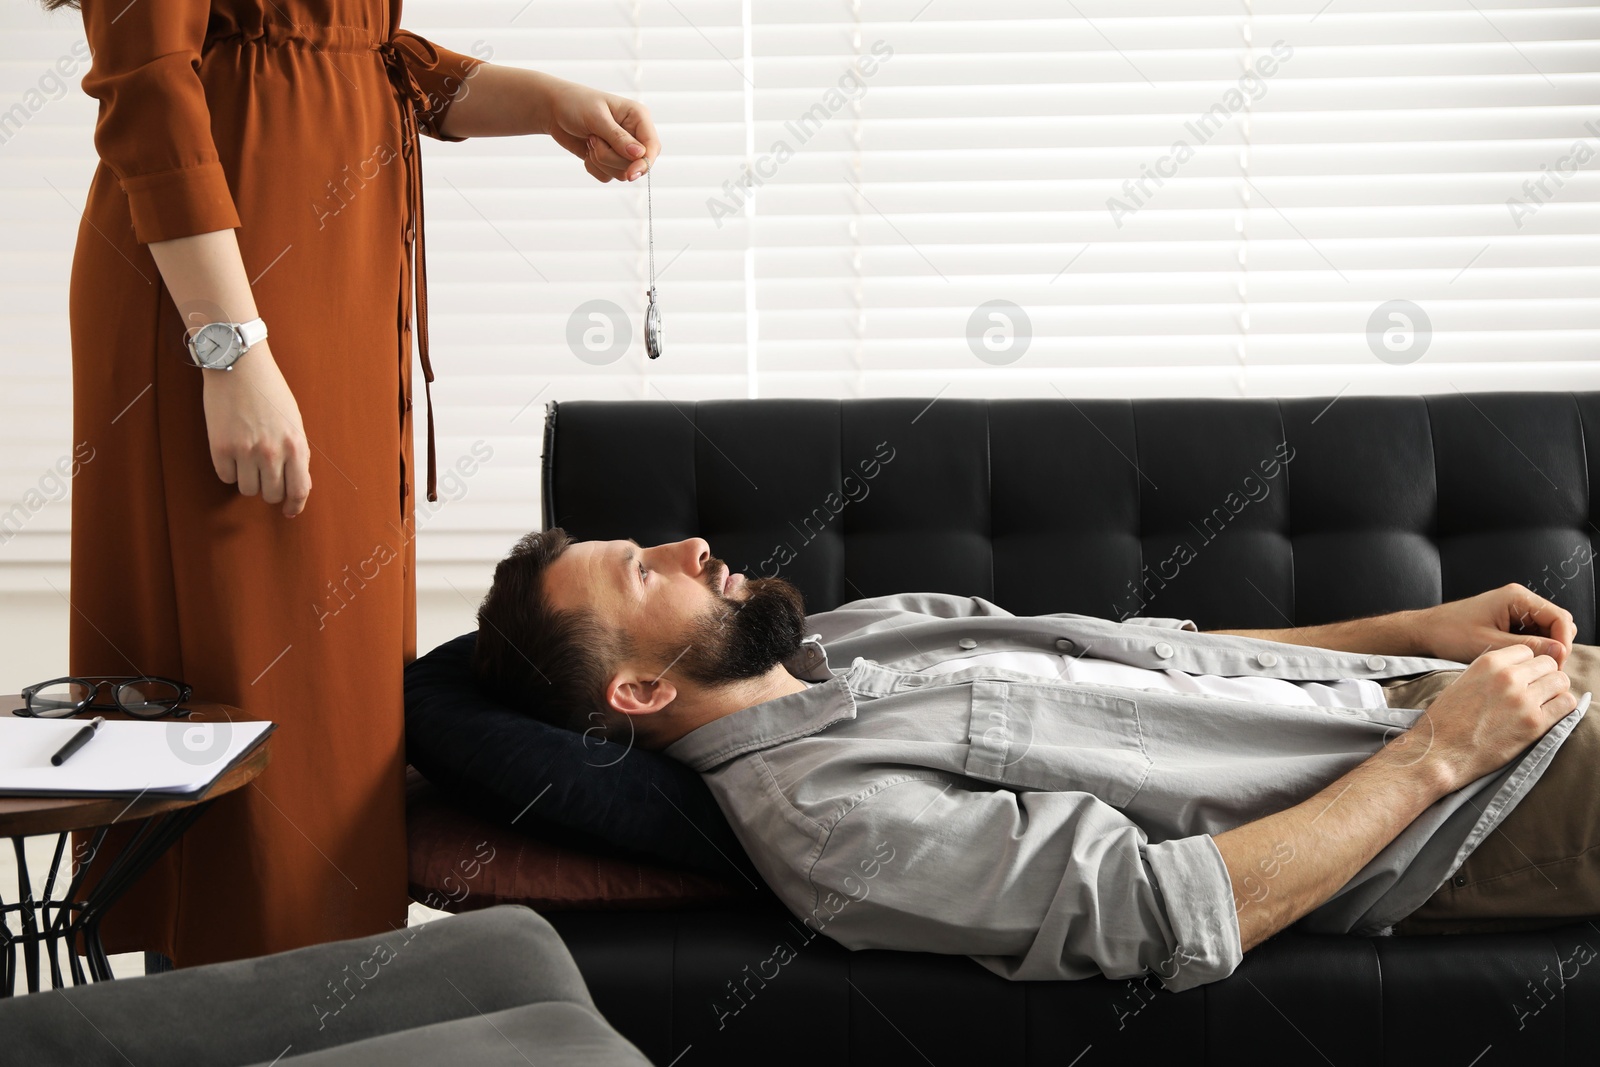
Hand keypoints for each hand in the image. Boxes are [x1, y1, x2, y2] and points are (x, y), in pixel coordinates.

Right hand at [199, 342, 311, 516]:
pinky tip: (231, 454)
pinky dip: (228, 470)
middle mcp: (271, 452)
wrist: (239, 367)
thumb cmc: (270, 392)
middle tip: (265, 477)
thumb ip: (298, 453)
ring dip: (248, 480)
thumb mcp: (294, 422)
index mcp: (295, 445)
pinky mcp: (220, 447)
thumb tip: (299, 485)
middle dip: (269, 490)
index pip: (299, 489)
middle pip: (271, 495)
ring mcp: (245, 451)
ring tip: (247, 460)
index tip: (289, 510)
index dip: (295, 505)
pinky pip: (225, 477)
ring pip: (247, 489)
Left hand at [542, 79, 659, 181]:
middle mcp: (634, 134)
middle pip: (635, 164)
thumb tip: (640, 154)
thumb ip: (618, 137)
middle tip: (593, 140)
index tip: (631, 175)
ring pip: (620, 173)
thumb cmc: (575, 104)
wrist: (554, 109)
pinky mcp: (609, 160)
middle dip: (610, 158)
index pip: (652, 147)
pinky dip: (593, 167)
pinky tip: (586, 150)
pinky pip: (607, 177)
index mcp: (638, 118)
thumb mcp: (597, 118)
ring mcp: (622, 149)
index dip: (644, 163)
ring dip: (600, 161)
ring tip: (590, 141)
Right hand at [1404, 644, 1576, 792]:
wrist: (1440, 752)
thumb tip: (1518, 669)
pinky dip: (1562, 707)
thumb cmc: (1447, 720)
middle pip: (1548, 663)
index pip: (1527, 650)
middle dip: (1544, 675)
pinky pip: (1566, 704)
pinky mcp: (1535, 724)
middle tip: (1535, 690)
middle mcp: (1508, 677)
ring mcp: (1523, 700)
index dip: (1527, 664)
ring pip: (1561, 681)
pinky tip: (1548, 714)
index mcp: (1488, 663)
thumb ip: (1492, 672)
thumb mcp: (1463, 682)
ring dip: (1555, 690)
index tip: (1523, 676)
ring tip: (1542, 702)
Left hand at [1411, 584, 1576, 666]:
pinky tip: (1522, 662)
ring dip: (1545, 648)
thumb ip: (1527, 647)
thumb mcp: (1490, 645)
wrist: (1425, 632)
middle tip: (1547, 669)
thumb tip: (1560, 651)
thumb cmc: (1449, 634)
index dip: (1563, 642)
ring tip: (1533, 668)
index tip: (1557, 663)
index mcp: (1517, 598)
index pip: (1559, 618)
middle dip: (1557, 646)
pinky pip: (1532, 634)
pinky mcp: (1508, 621)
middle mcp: (1519, 600)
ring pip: (1546, 630)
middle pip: (1556, 623)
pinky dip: (1532, 648)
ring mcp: (1514, 610)